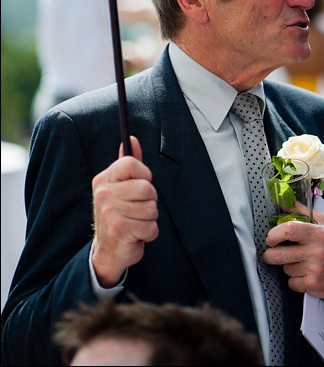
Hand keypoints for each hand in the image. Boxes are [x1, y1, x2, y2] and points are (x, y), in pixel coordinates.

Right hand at [91, 137, 158, 287]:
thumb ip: (129, 165)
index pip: (131, 162)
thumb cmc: (120, 215)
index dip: (144, 174)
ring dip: (150, 219)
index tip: (140, 185)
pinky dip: (149, 233)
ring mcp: (110, 211)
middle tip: (137, 209)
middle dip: (150, 201)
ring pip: (152, 208)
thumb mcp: (121, 188)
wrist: (108, 250)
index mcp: (104, 180)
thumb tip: (132, 139)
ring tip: (136, 223)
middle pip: (147, 187)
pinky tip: (136, 235)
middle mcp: (103, 194)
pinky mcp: (119, 229)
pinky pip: (152, 226)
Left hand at [264, 210, 323, 310]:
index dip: (274, 234)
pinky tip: (304, 274)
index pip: (290, 230)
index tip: (271, 238)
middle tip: (271, 253)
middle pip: (279, 254)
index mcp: (321, 234)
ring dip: (287, 266)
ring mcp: (315, 270)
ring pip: (285, 269)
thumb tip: (286, 205)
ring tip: (299, 262)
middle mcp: (318, 252)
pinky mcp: (313, 285)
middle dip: (269, 255)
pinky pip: (291, 283)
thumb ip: (306, 212)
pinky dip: (294, 280)